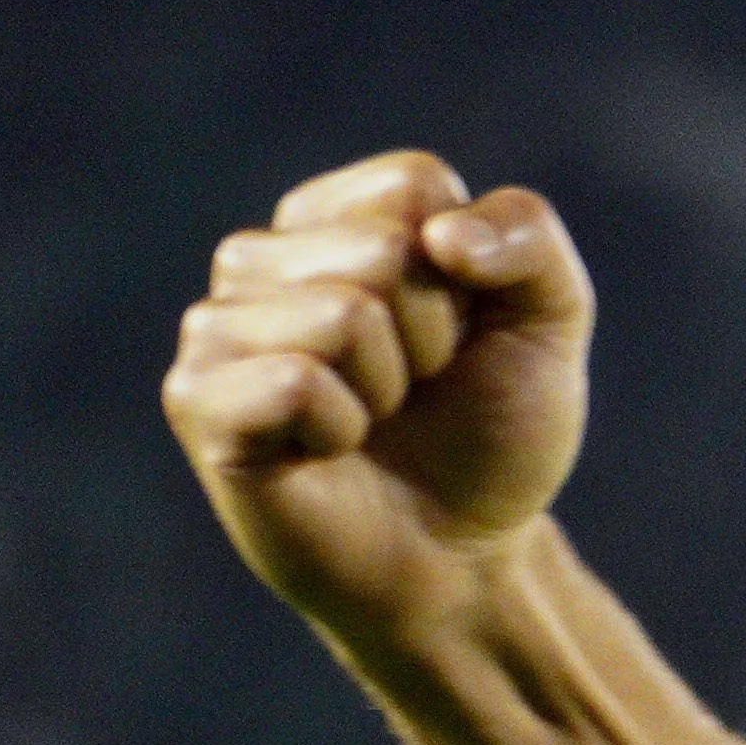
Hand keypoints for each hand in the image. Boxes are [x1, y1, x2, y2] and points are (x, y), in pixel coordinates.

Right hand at [163, 153, 598, 652]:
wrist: (462, 559)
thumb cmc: (491, 438)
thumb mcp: (548, 325)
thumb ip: (528, 239)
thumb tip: (442, 233)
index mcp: (337, 219)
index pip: (413, 185)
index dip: (467, 275)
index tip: (456, 338)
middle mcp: (263, 258)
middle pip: (384, 248)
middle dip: (433, 335)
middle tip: (414, 392)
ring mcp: (218, 326)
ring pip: (343, 313)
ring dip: (389, 387)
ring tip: (370, 422)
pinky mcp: (197, 399)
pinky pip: (295, 382)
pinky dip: (340, 429)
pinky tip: (324, 453)